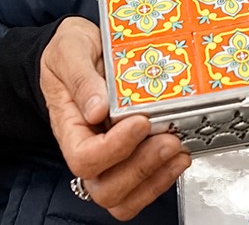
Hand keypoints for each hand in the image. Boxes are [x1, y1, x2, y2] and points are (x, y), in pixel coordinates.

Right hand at [40, 17, 190, 220]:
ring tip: (178, 149)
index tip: (140, 122)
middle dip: (142, 169)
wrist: (80, 51)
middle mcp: (86, 148)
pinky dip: (164, 177)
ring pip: (124, 197)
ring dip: (155, 179)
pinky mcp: (129, 155)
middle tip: (169, 140)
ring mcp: (108, 157)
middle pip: (105, 188)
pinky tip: (180, 154)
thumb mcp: (69, 51)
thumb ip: (81, 78)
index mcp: (68, 126)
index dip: (114, 148)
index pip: (84, 157)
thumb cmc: (70, 52)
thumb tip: (97, 109)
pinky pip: (141, 188)